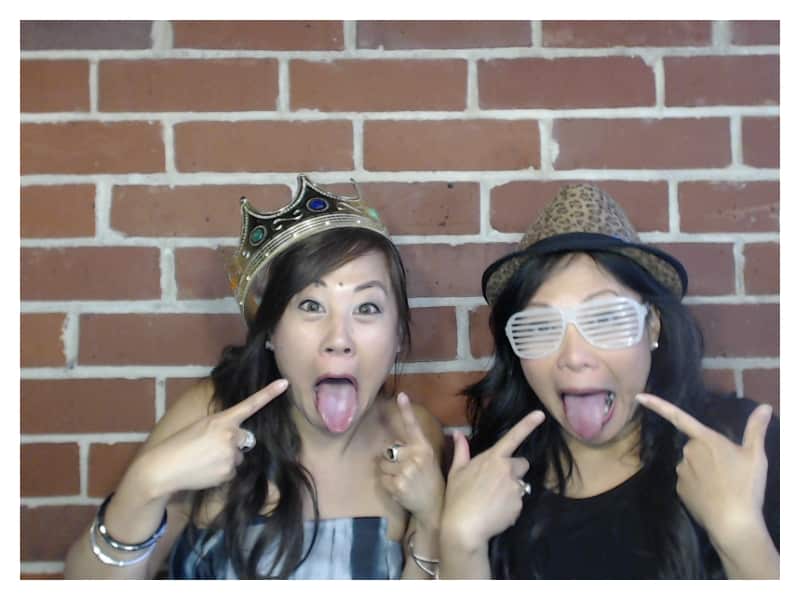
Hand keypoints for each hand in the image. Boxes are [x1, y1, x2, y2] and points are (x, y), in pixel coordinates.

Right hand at [139, 379, 288, 497]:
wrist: (163, 468)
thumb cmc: (179, 445)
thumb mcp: (201, 427)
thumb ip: (222, 427)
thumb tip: (238, 438)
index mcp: (222, 419)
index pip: (250, 404)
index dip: (269, 393)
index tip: (285, 383)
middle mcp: (231, 435)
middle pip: (246, 439)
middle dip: (234, 443)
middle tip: (211, 448)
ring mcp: (231, 454)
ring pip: (239, 457)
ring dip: (228, 459)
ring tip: (205, 460)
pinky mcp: (229, 471)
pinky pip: (232, 471)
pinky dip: (222, 472)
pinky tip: (206, 471)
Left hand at [378, 393, 444, 527]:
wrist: (435, 509)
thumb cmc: (432, 482)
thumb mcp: (431, 461)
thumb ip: (418, 448)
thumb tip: (403, 438)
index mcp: (425, 448)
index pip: (413, 426)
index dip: (406, 410)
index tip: (401, 395)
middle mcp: (416, 457)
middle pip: (388, 450)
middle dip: (391, 460)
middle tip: (406, 472)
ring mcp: (406, 471)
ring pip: (382, 464)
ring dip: (388, 473)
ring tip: (403, 481)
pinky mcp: (397, 485)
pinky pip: (382, 479)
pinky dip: (386, 485)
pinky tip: (400, 490)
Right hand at [441, 411, 544, 552]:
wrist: (465, 527)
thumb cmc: (457, 497)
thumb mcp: (456, 472)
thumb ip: (461, 451)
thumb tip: (458, 434)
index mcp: (493, 458)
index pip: (513, 437)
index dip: (528, 424)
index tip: (541, 414)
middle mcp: (508, 469)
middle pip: (521, 464)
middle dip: (514, 471)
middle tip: (496, 483)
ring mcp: (515, 487)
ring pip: (520, 484)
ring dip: (511, 489)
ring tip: (493, 501)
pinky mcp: (519, 505)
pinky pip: (518, 502)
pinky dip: (510, 507)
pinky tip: (496, 513)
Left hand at [636, 393, 771, 547]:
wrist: (732, 522)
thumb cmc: (745, 485)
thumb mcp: (756, 455)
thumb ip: (756, 429)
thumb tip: (765, 407)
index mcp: (705, 439)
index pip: (678, 416)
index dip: (657, 405)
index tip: (638, 397)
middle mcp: (688, 452)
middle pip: (696, 447)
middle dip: (709, 454)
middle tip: (730, 469)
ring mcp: (681, 471)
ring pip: (693, 465)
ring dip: (704, 471)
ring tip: (724, 485)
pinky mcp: (680, 489)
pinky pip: (689, 482)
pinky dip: (700, 486)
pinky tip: (714, 496)